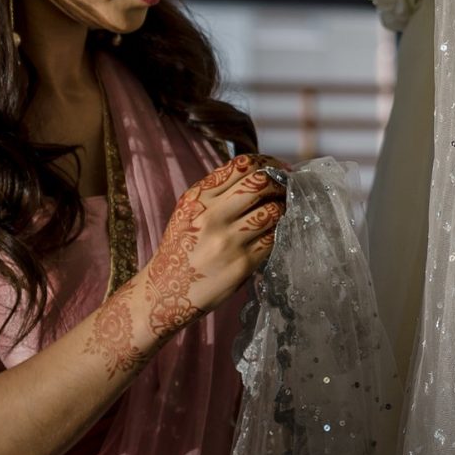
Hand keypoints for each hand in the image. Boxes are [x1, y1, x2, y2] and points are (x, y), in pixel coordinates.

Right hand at [141, 154, 287, 339]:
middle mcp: (213, 216)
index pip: (242, 165)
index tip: (278, 168)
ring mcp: (229, 240)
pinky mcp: (243, 264)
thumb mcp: (189, 210)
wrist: (166, 291)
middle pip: (261, 183)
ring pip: (272, 210)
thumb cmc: (182, 246)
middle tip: (288, 187)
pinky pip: (273, 238)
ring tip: (283, 210)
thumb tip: (257, 171)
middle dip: (280, 182)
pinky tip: (277, 232)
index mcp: (199, 197)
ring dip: (283, 208)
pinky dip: (280, 232)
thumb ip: (217, 191)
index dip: (267, 162)